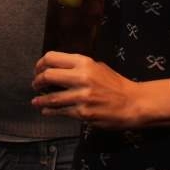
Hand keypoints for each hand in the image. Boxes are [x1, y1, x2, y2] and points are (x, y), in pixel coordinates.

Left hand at [31, 52, 169, 129]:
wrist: (133, 103)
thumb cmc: (115, 84)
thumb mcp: (97, 67)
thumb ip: (77, 66)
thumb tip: (55, 68)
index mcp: (84, 62)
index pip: (52, 57)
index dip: (40, 64)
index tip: (38, 70)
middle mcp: (81, 77)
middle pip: (48, 75)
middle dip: (38, 81)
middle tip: (36, 85)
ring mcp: (82, 96)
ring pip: (51, 97)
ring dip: (40, 99)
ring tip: (36, 100)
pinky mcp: (83, 112)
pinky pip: (60, 111)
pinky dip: (49, 110)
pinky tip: (45, 110)